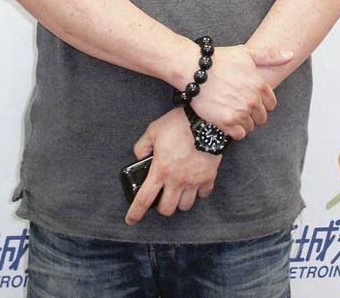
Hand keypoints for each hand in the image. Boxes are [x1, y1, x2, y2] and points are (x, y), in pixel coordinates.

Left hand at [125, 109, 221, 225]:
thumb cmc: (180, 124)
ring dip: (179, 201)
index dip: (135, 212)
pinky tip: (194, 184)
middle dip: (161, 206)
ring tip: (178, 191)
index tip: (131, 219)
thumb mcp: (153, 130)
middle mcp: (177, 180)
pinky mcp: (208, 177)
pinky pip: (203, 195)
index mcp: (160, 170)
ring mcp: (194, 181)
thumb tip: (140, 157)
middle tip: (161, 197)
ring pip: (185, 206)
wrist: (206, 120)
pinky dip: (198, 193)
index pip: (144, 199)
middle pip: (166, 209)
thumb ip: (142, 146)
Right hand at [190, 45, 292, 140]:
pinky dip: (234, 130)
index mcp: (260, 85)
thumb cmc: (220, 59)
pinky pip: (239, 135)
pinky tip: (226, 119)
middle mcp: (253, 100)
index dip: (261, 102)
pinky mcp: (226, 122)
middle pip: (261, 117)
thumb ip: (270, 56)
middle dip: (253, 113)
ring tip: (230, 110)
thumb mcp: (246, 53)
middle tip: (238, 104)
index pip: (271, 104)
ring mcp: (240, 112)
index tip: (249, 98)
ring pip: (250, 126)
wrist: (195, 69)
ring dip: (243, 121)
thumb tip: (290, 54)